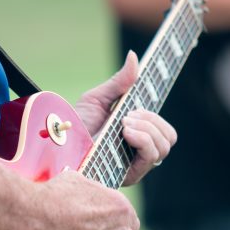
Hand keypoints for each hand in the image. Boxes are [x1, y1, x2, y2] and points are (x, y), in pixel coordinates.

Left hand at [75, 50, 176, 185]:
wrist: (60, 148)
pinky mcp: (132, 174)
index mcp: (136, 136)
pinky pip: (152, 155)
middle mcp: (140, 152)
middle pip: (169, 136)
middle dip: (152, 119)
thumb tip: (133, 55)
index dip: (160, 115)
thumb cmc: (77, 127)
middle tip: (127, 115)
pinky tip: (125, 132)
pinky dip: (143, 138)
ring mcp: (137, 164)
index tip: (155, 94)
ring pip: (164, 145)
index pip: (163, 129)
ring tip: (123, 123)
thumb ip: (119, 82)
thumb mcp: (98, 99)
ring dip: (147, 127)